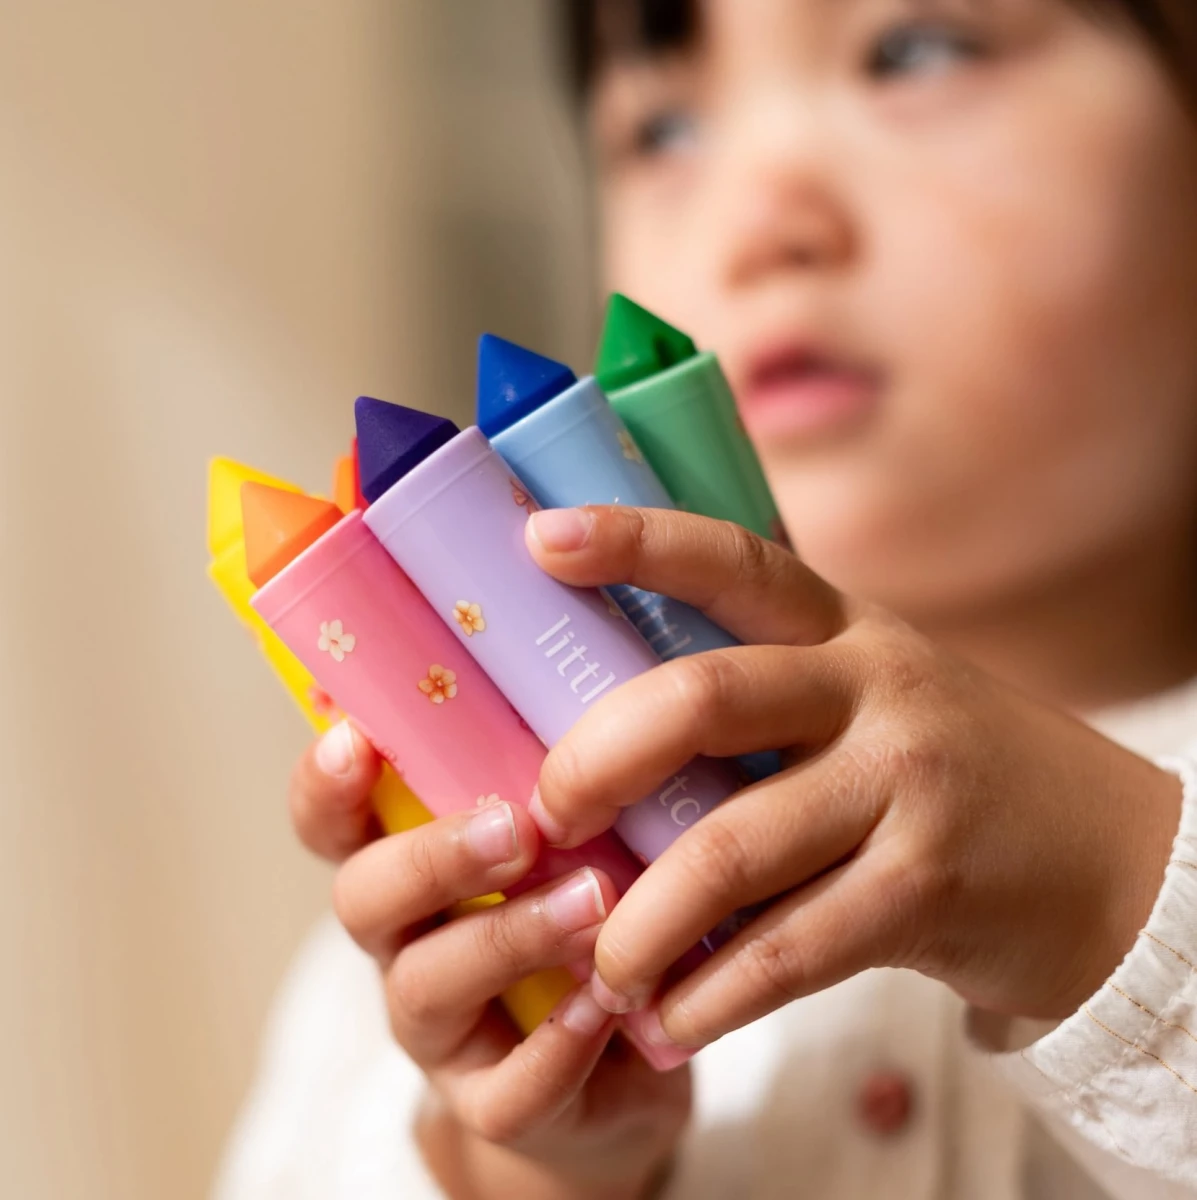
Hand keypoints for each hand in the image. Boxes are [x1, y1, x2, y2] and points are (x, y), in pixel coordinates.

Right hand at [287, 730, 690, 1196]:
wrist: (619, 1063)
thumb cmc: (585, 912)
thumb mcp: (564, 832)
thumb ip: (549, 768)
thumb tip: (568, 658)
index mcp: (411, 863)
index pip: (333, 819)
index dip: (326, 782)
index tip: (355, 736)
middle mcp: (406, 943)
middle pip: (363, 898)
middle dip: (431, 857)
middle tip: (514, 828)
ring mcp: (441, 1031)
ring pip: (426, 985)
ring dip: (507, 935)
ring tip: (592, 902)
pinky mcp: (494, 1103)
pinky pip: (508, 1089)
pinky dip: (557, 1043)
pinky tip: (606, 1001)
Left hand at [525, 506, 1182, 1048]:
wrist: (1111, 859)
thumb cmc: (946, 770)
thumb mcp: (870, 696)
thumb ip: (765, 703)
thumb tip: (598, 753)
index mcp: (843, 629)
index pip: (731, 559)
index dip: (635, 541)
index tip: (543, 538)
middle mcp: (873, 689)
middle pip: (702, 700)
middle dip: (595, 763)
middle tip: (546, 820)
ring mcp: (905, 785)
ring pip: (729, 849)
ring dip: (639, 924)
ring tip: (597, 969)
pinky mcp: (928, 888)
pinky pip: (787, 950)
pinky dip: (710, 996)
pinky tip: (669, 1022)